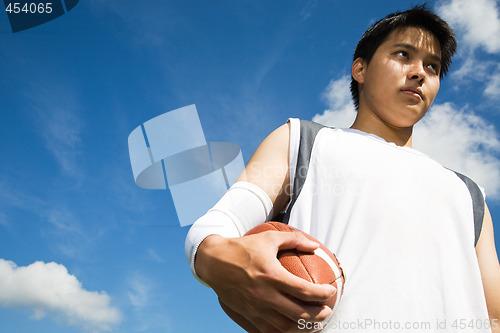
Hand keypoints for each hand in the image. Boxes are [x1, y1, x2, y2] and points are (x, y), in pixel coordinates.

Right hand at [195, 230, 336, 332]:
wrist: (213, 261)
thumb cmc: (243, 247)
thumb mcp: (269, 238)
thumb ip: (294, 239)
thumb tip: (315, 246)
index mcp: (271, 275)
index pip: (303, 290)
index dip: (322, 294)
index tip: (330, 292)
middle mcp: (263, 294)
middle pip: (298, 313)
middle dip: (318, 315)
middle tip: (327, 311)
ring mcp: (254, 307)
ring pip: (285, 327)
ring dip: (304, 328)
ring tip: (314, 324)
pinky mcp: (247, 315)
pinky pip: (268, 330)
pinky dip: (284, 332)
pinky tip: (293, 328)